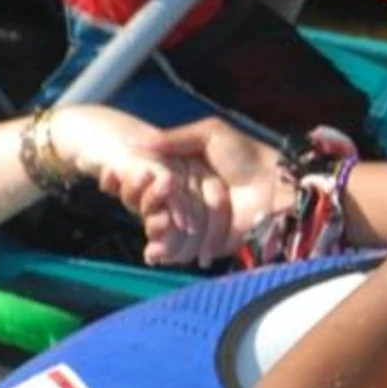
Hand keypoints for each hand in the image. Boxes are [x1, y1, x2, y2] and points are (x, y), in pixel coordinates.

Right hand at [58, 113, 284, 266]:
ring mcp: (193, 223)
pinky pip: (179, 251)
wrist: (277, 186)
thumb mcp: (209, 134)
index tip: (109, 176)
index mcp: (183, 174)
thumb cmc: (247, 156)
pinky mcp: (204, 243)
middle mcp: (185, 199)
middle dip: (140, 205)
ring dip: (153, 229)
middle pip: (151, 207)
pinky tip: (154, 251)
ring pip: (162, 230)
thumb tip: (134, 145)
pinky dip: (165, 253)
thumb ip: (174, 140)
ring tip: (150, 226)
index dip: (130, 180)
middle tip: (133, 201)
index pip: (148, 181)